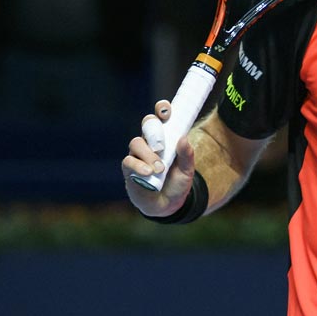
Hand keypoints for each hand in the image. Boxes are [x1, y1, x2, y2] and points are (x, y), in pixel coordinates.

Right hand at [122, 99, 196, 217]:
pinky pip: (129, 161)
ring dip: (148, 154)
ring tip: (159, 169)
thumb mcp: (187, 171)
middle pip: (147, 125)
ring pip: (136, 143)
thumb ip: (187, 155)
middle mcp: (150, 143)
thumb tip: (183, 138)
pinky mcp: (129, 169)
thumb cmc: (177, 183)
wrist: (167, 206)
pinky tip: (148, 174)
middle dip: (153, 128)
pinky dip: (139, 166)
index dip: (162, 110)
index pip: (162, 118)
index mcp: (166, 138)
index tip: (166, 109)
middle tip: (162, 144)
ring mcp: (138, 155)